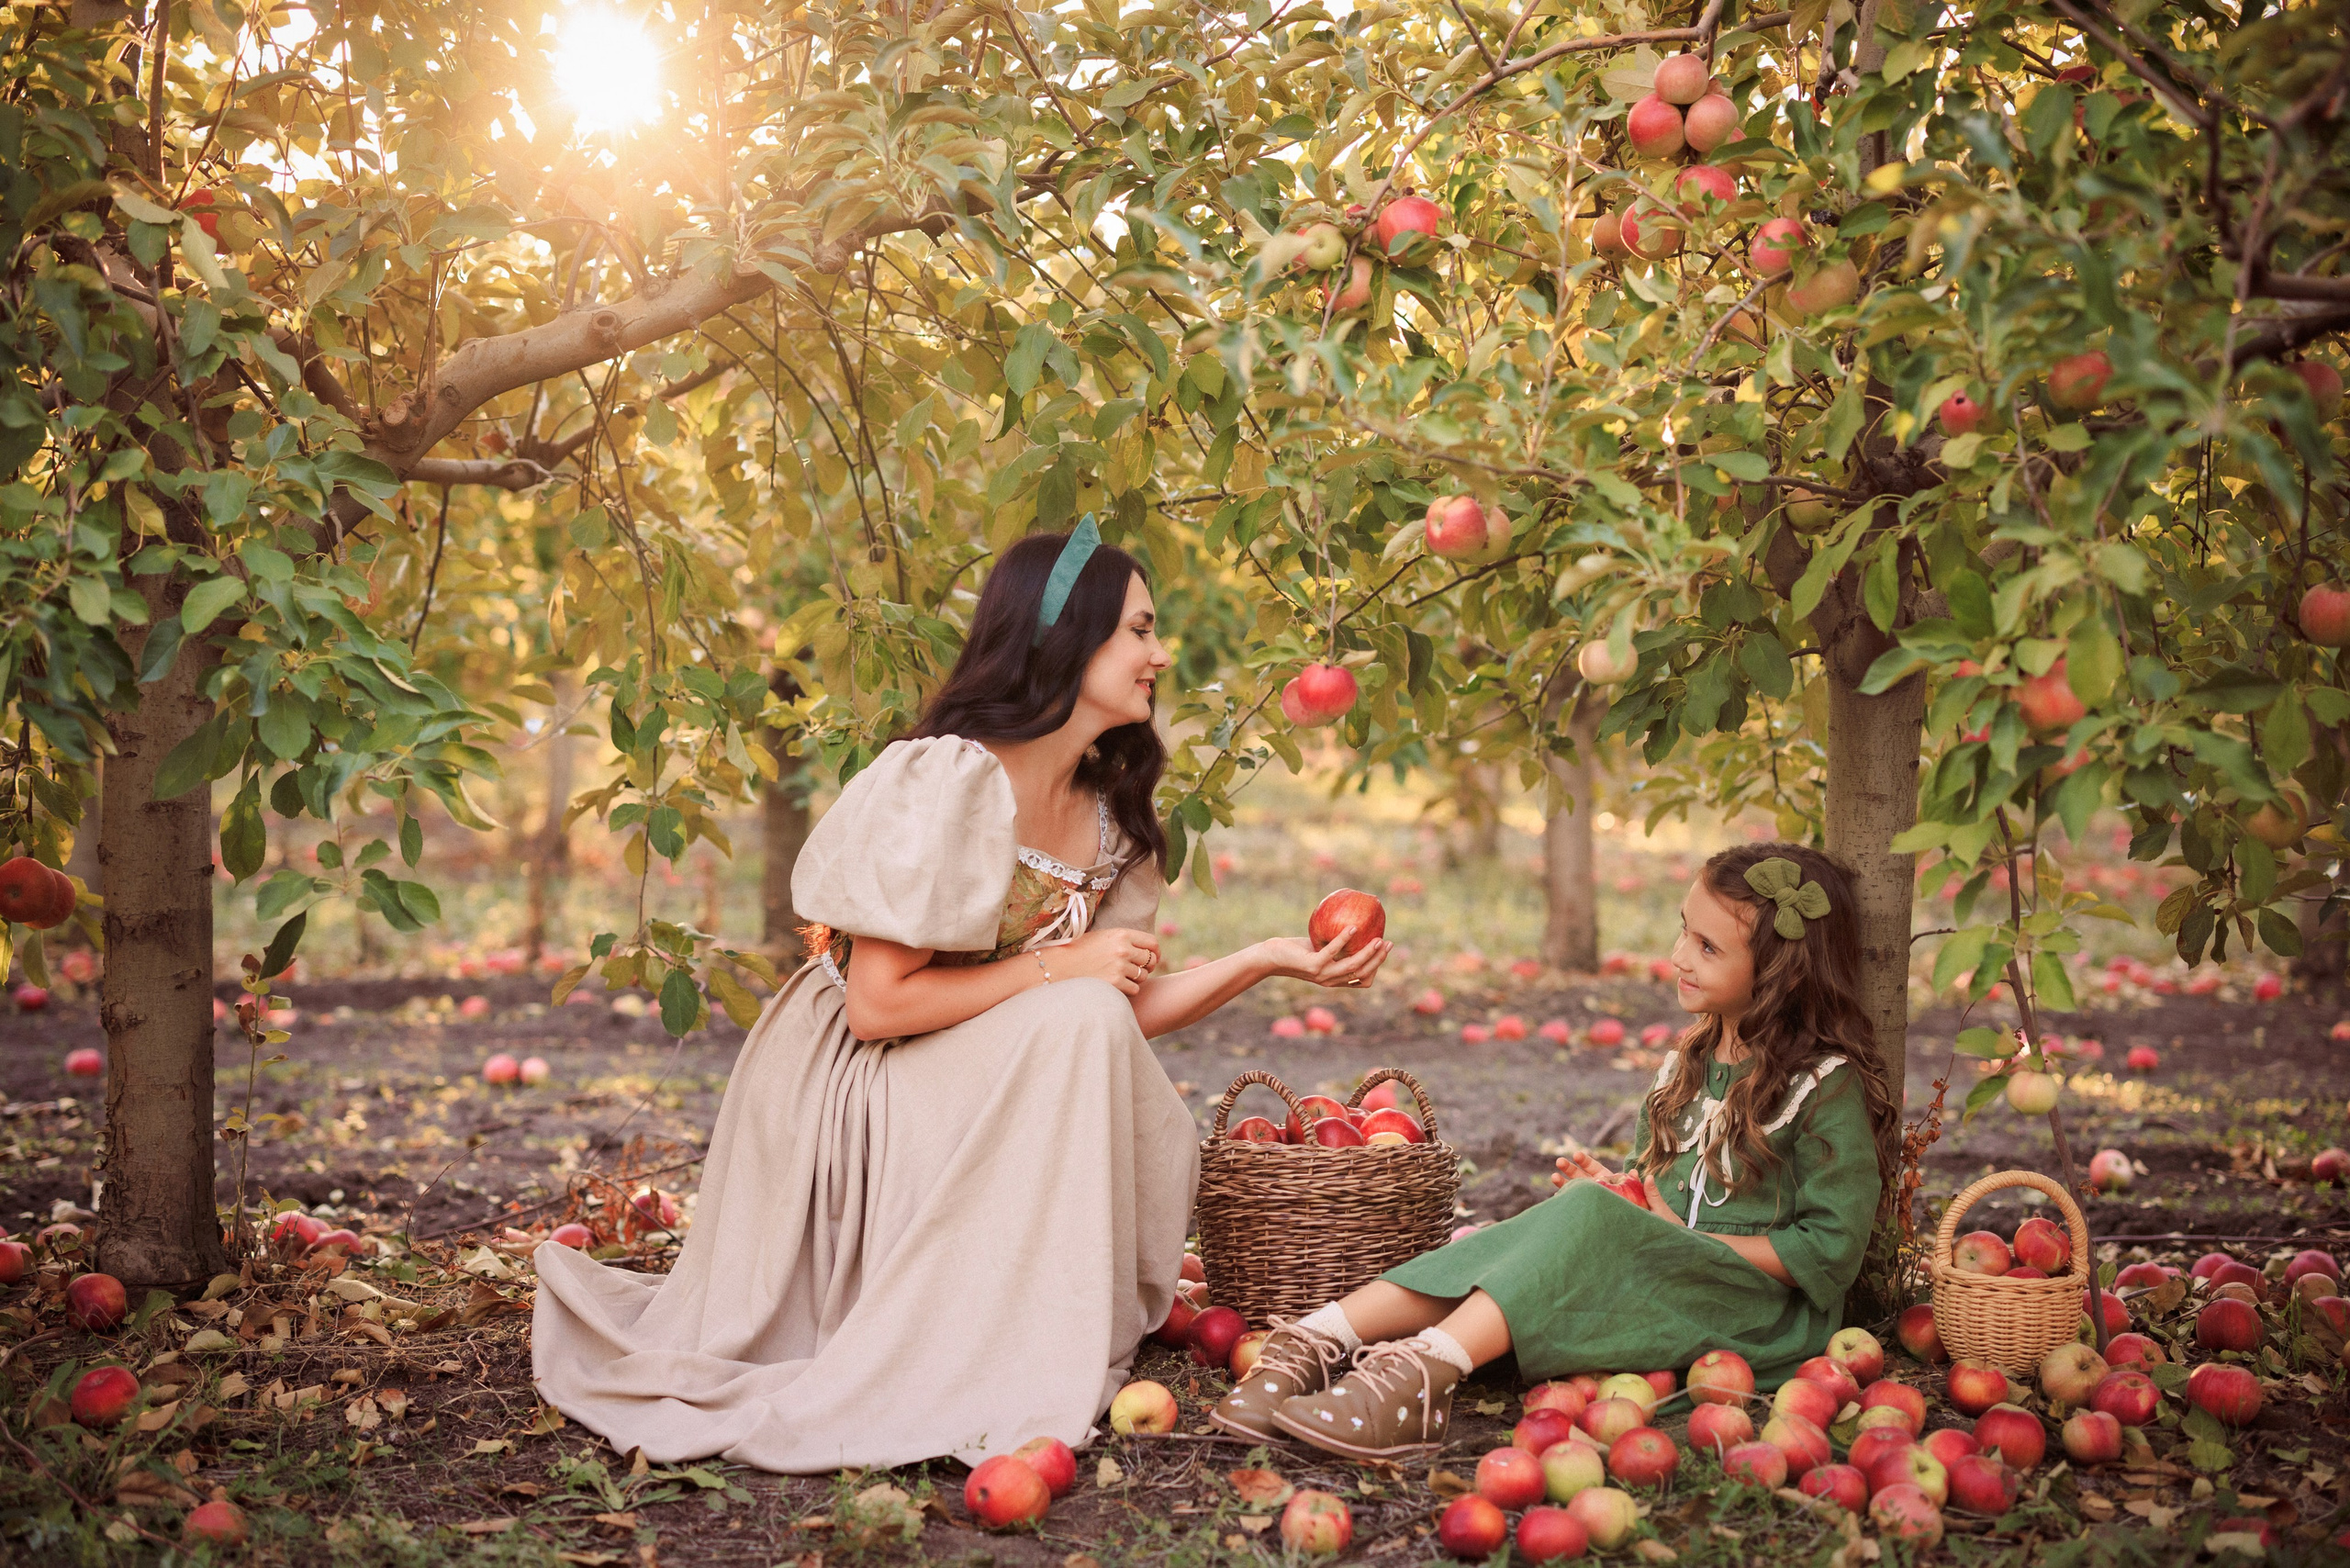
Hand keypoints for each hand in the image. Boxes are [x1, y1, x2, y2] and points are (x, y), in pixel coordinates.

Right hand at [1046, 928, 1161, 994]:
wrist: (1057, 966)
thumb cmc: (1077, 951)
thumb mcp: (1101, 938)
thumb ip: (1122, 941)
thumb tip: (1145, 951)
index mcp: (1121, 934)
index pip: (1151, 943)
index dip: (1155, 952)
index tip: (1152, 958)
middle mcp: (1123, 949)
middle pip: (1150, 960)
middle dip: (1147, 967)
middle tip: (1137, 971)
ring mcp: (1119, 967)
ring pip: (1143, 976)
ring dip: (1136, 979)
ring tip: (1120, 978)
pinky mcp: (1115, 983)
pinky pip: (1134, 989)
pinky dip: (1128, 990)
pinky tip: (1115, 986)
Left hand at [1255, 930, 1393, 988]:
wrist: (1271, 957)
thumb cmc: (1296, 950)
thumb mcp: (1320, 948)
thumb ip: (1337, 944)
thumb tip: (1357, 924)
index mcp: (1336, 979)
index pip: (1364, 980)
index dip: (1377, 967)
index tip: (1384, 949)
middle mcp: (1331, 980)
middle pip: (1363, 974)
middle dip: (1378, 959)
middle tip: (1388, 942)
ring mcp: (1322, 975)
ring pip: (1352, 966)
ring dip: (1368, 953)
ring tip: (1377, 938)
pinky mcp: (1312, 965)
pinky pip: (1332, 952)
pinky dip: (1344, 939)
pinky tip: (1352, 928)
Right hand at [1549, 1154, 1679, 1219]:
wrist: (1661, 1251)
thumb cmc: (1662, 1230)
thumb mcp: (1659, 1211)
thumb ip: (1651, 1194)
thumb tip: (1645, 1175)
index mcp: (1622, 1190)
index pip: (1601, 1172)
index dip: (1588, 1163)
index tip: (1577, 1155)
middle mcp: (1609, 1199)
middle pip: (1586, 1181)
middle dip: (1572, 1171)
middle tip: (1559, 1161)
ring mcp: (1604, 1211)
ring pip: (1582, 1197)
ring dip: (1567, 1187)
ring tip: (1553, 1177)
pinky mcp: (1600, 1224)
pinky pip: (1584, 1214)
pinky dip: (1571, 1208)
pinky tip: (1559, 1203)